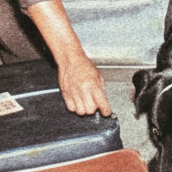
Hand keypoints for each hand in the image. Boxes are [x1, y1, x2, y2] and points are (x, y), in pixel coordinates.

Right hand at [25, 0, 111, 116]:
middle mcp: (83, 90)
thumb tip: (104, 103)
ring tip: (85, 100)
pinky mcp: (65, 94)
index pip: (102, 104)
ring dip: (84, 108)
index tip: (106, 111)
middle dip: (94, 108)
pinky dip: (75, 107)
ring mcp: (73, 93)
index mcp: (93, 85)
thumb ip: (101, 90)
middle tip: (94, 102)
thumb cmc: (85, 66)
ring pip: (81, 112)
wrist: (70, 59)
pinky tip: (78, 100)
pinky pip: (71, 108)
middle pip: (91, 111)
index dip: (106, 110)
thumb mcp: (98, 76)